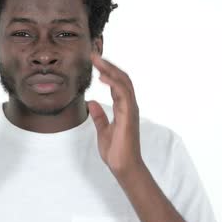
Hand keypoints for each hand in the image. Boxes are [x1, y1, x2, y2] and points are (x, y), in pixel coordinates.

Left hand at [88, 53, 143, 177]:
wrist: (123, 167)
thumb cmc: (116, 151)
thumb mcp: (103, 130)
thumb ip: (99, 116)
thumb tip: (91, 103)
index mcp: (123, 107)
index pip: (116, 83)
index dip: (107, 71)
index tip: (94, 61)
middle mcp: (129, 106)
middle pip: (121, 78)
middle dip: (108, 65)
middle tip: (93, 54)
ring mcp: (131, 110)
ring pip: (123, 82)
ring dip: (110, 70)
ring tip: (97, 59)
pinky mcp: (129, 116)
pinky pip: (123, 95)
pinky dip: (114, 84)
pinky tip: (103, 77)